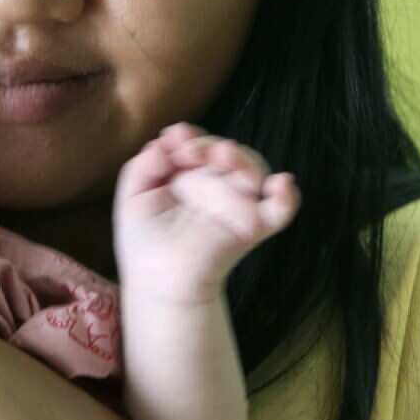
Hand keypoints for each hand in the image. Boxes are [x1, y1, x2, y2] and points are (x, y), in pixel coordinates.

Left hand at [114, 123, 298, 303]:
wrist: (157, 282)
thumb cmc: (145, 241)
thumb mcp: (133, 197)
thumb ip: (142, 166)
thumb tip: (162, 142)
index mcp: (189, 175)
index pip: (198, 146)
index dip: (190, 137)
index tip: (175, 138)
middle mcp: (216, 186)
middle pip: (227, 152)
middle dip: (210, 145)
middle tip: (190, 152)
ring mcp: (236, 204)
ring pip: (253, 171)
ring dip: (242, 158)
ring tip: (224, 155)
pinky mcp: (251, 227)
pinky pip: (280, 210)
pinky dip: (287, 197)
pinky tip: (281, 184)